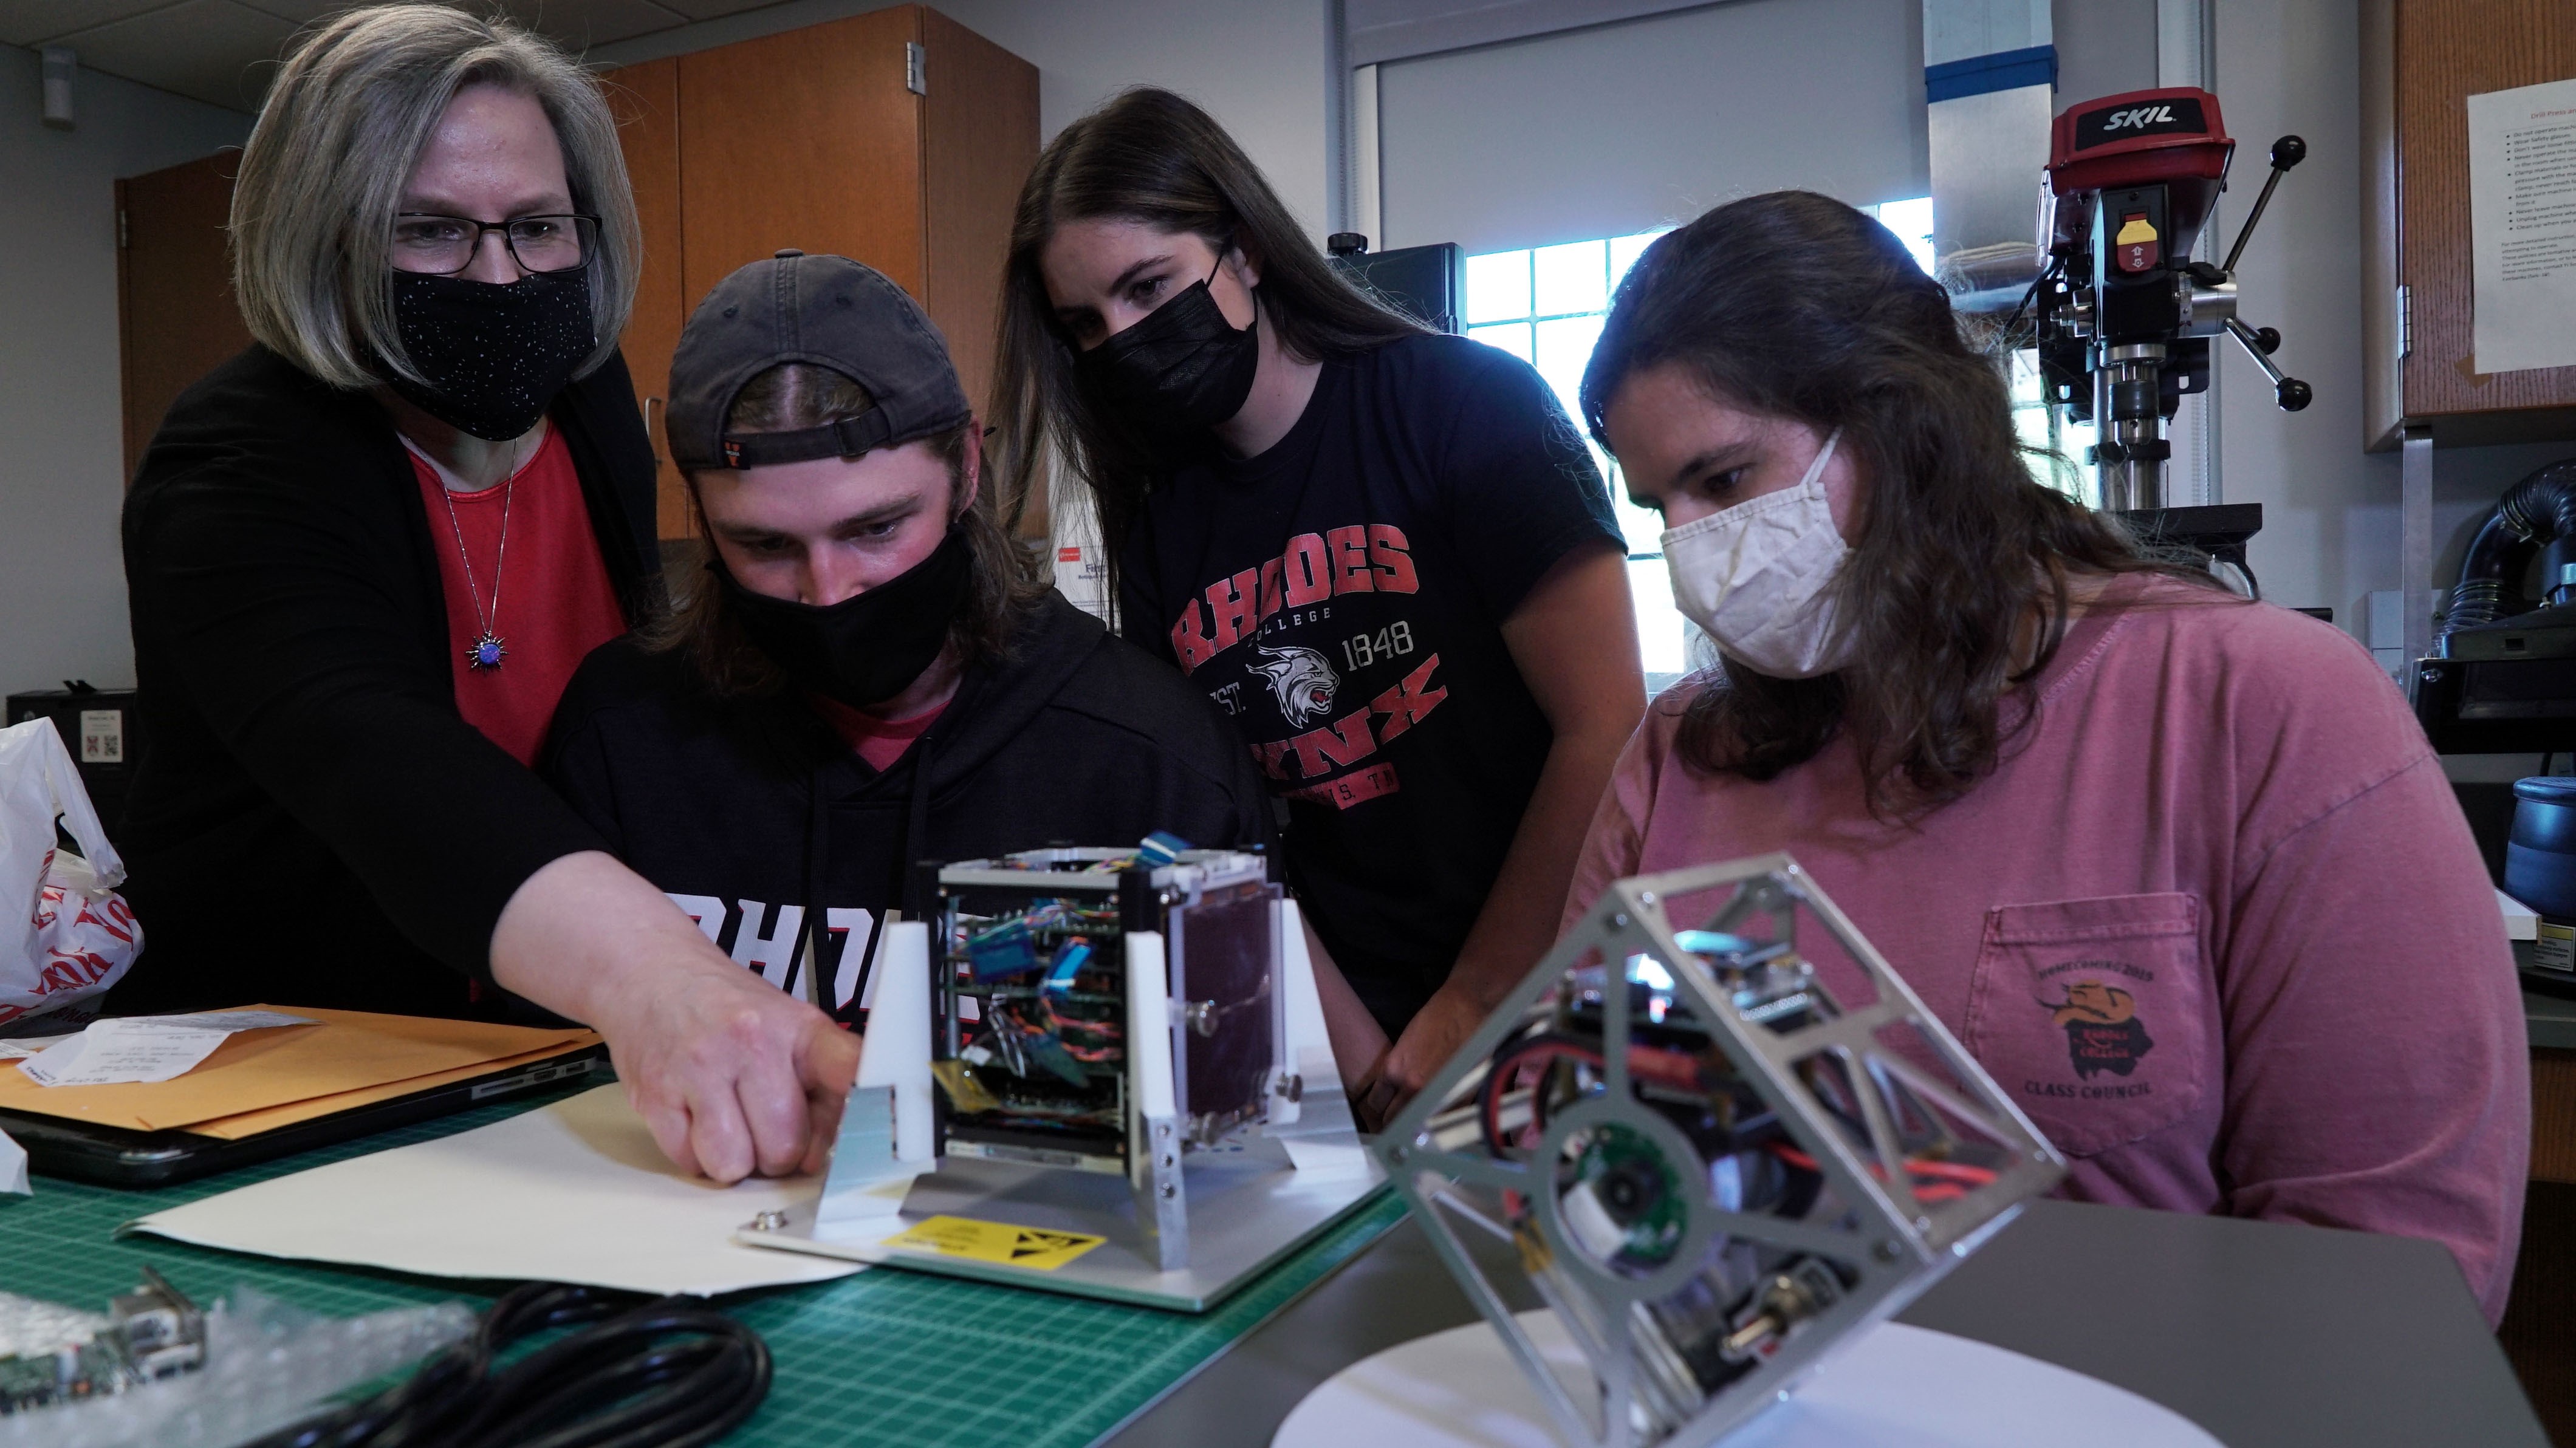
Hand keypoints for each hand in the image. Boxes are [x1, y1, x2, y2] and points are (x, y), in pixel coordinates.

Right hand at [596, 966, 861, 1183]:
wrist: (653, 973)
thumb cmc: (731, 1011)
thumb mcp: (792, 1027)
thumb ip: (825, 1083)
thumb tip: (841, 1145)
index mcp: (800, 1029)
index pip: (850, 1073)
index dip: (868, 1112)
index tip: (881, 1137)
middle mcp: (752, 1043)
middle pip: (784, 1146)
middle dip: (777, 1154)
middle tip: (765, 1127)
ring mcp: (700, 1069)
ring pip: (734, 1164)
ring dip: (734, 1160)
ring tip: (730, 1123)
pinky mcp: (656, 1095)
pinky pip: (689, 1161)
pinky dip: (695, 1154)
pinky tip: (697, 1118)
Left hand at [1364, 982, 1492, 1131]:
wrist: (1468, 1008)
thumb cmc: (1437, 1019)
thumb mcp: (1406, 1045)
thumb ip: (1399, 1073)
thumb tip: (1396, 1095)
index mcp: (1394, 1070)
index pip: (1375, 1103)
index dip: (1380, 1106)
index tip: (1384, 1107)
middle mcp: (1411, 1087)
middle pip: (1391, 1120)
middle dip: (1393, 1119)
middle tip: (1398, 1118)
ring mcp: (1436, 1095)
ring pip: (1415, 1125)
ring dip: (1414, 1124)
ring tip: (1415, 1121)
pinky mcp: (1458, 1099)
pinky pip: (1440, 1121)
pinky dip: (1437, 1120)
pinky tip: (1437, 1114)